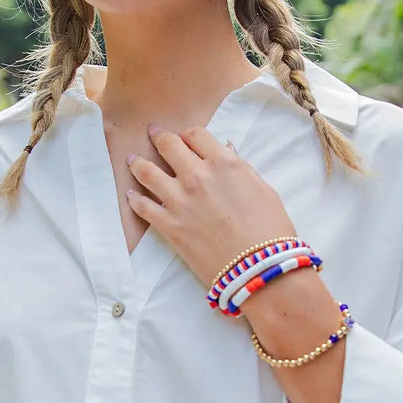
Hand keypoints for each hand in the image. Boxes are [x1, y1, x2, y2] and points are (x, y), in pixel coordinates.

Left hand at [126, 124, 297, 289]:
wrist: (259, 268)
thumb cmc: (270, 230)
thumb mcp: (263, 190)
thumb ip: (240, 168)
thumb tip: (226, 151)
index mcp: (223, 163)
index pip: (196, 135)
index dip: (188, 134)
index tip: (185, 137)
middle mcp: (197, 176)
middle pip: (169, 145)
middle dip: (159, 136)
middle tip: (153, 133)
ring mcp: (179, 200)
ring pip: (147, 171)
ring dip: (138, 163)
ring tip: (132, 160)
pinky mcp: (168, 226)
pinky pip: (142, 206)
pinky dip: (134, 199)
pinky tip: (131, 195)